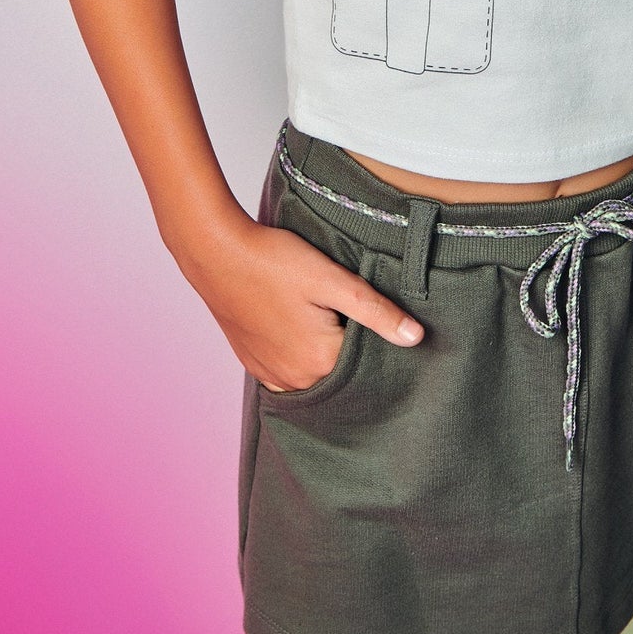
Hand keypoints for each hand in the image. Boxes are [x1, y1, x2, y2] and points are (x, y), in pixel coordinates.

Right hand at [182, 212, 425, 392]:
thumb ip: (374, 311)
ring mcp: (271, 374)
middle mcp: (295, 379)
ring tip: (324, 319)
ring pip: (313, 374)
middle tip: (348, 313)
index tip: (375, 316)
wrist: (215, 253)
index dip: (376, 339)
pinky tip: (300, 330)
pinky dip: (299, 358)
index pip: (367, 364)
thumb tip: (416, 337)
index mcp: (320, 362)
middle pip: (339, 371)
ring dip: (324, 356)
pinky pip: (288, 373)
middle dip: (350, 349)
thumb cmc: (274, 261)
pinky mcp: (254, 364)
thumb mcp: (331, 280)